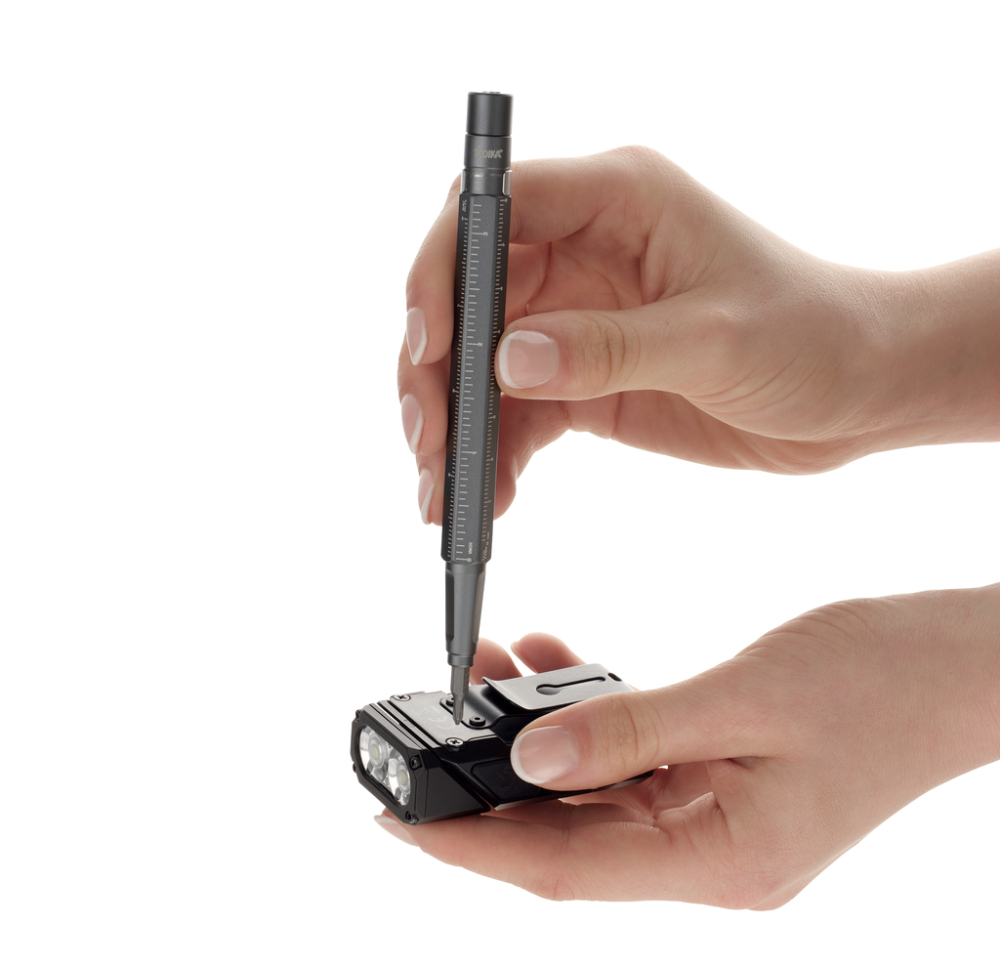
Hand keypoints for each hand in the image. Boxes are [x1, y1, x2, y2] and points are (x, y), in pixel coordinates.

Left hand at [377, 586, 999, 905]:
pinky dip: (585, 719)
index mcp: (721, 860)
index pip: (562, 867)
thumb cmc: (879, 680)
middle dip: (486, 788)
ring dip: (533, 743)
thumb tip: (529, 756)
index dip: (469, 846)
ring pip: (591, 797)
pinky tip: (554, 665)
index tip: (394, 818)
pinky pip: (628, 762)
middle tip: (424, 731)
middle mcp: (709, 856)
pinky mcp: (716, 781)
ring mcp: (713, 822)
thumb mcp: (747, 698)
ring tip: (486, 676)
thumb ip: (634, 730)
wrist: (957, 668)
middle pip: (566, 838)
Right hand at [399, 147, 999, 523]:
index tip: (427, 343)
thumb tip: (504, 363)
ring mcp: (578, 316)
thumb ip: (609, 348)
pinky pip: (516, 411)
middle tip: (428, 440)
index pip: (494, 208)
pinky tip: (491, 496)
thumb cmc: (814, 336)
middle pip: (469, 295)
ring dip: (456, 425)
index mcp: (618, 202)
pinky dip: (494, 454)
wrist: (862, 390)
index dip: (443, 268)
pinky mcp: (584, 374)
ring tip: (446, 493)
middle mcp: (584, 250)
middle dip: (436, 370)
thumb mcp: (716, 341)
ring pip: (480, 362)